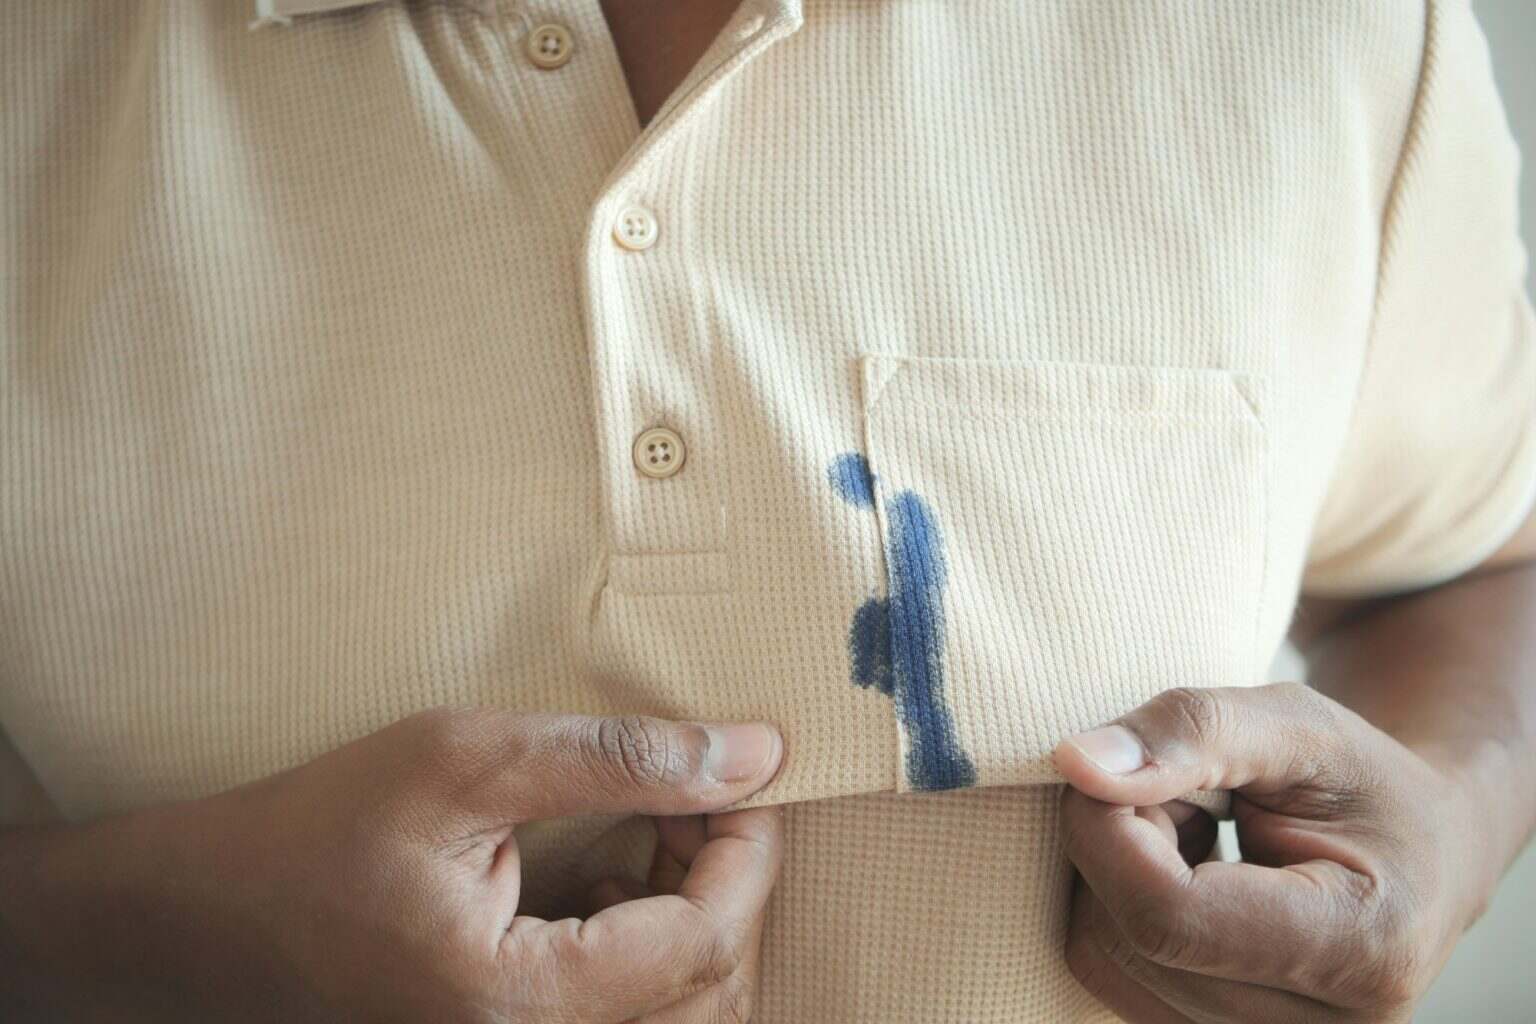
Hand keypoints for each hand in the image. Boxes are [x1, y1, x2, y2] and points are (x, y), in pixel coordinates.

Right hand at [0, 710, 784, 1022]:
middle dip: (730, 885)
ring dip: (699, 917)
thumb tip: (755, 754)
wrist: (223, 907)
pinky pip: (635, 1017)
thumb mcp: (468, 759)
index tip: (748, 772)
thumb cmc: (325, 827)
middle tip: (700, 797)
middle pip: (711, 995)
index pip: (702, 946)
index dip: (747, 851)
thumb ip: (618, 759)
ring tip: (657, 831)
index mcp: (517, 1004)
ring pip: (685, 1014)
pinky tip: (614, 876)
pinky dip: (658, 946)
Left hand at [1053, 682, 1489, 1022]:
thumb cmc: (1361, 782)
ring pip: (1103, 958)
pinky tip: (1186, 879)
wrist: (1420, 855)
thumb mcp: (1300, 723)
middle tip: (1185, 792)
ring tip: (1197, 835)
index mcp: (1362, 948)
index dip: (1111, 827)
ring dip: (1118, 876)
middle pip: (1125, 938)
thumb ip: (1192, 731)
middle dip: (1119, 842)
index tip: (1125, 766)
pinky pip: (1109, 972)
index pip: (1167, 913)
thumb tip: (1076, 765)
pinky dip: (1121, 911)